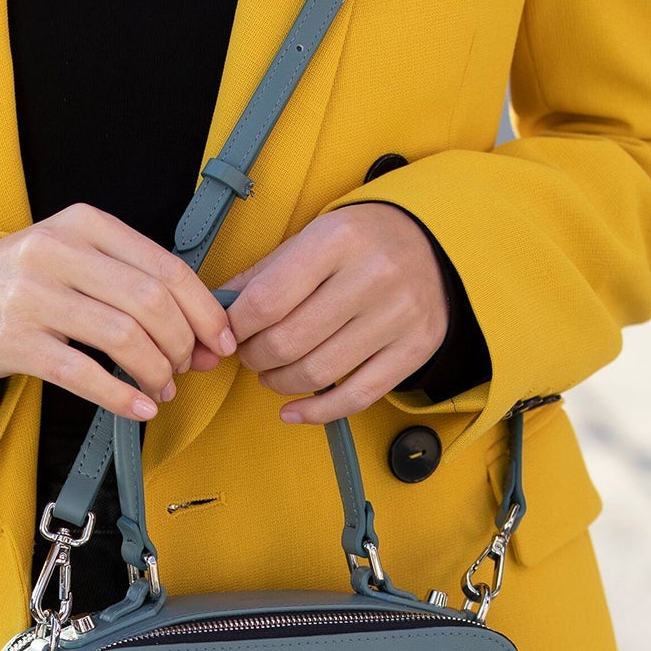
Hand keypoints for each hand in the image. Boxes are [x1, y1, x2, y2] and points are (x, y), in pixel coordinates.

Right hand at [0, 203, 236, 422]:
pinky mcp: (16, 341)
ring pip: (123, 337)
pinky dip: (123, 397)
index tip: (222, 342)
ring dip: (156, 371)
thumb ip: (133, 281)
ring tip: (162, 389)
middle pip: (150, 302)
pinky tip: (141, 409)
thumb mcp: (76, 256)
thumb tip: (205, 330)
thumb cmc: (27, 284)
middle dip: (183, 344)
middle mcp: (57, 251)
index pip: (164, 267)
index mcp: (84, 223)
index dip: (204, 311)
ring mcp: (33, 296)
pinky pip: (85, 374)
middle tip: (188, 369)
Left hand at [221, 202, 448, 424]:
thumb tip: (215, 313)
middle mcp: (373, 276)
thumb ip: (263, 275)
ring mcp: (398, 316)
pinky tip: (291, 411)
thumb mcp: (312, 238)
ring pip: (317, 373)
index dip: (236, 327)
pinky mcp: (416, 348)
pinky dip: (315, 412)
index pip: (266, 300)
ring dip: (280, 383)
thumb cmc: (360, 242)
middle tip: (250, 355)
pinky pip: (356, 397)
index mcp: (338, 240)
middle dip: (255, 358)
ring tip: (271, 374)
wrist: (435, 241)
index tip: (230, 333)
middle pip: (288, 342)